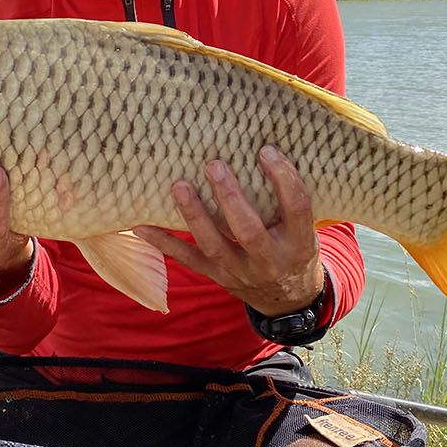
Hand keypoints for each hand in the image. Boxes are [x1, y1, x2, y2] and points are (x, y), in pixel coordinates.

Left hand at [133, 145, 324, 317]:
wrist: (288, 299)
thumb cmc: (295, 249)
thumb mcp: (306, 229)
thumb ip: (288, 200)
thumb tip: (265, 148)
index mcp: (300, 242)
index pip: (297, 207)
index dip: (283, 177)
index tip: (266, 150)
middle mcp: (270, 260)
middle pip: (249, 230)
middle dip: (229, 197)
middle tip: (213, 165)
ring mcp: (241, 271)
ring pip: (214, 245)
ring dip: (194, 215)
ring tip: (180, 186)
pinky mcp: (218, 276)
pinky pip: (188, 260)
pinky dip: (164, 243)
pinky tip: (141, 226)